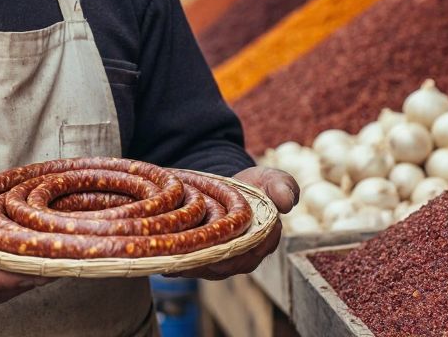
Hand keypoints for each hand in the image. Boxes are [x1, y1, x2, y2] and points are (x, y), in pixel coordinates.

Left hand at [167, 166, 298, 280]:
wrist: (230, 188)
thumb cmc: (255, 185)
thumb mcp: (270, 179)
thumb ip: (282, 186)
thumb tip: (287, 202)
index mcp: (264, 241)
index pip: (250, 252)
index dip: (234, 251)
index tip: (217, 246)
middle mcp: (244, 257)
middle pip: (224, 265)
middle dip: (205, 260)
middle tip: (185, 254)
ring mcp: (223, 262)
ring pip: (204, 269)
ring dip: (187, 264)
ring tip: (168, 255)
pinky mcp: (204, 261)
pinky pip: (190, 267)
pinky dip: (176, 263)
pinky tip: (160, 257)